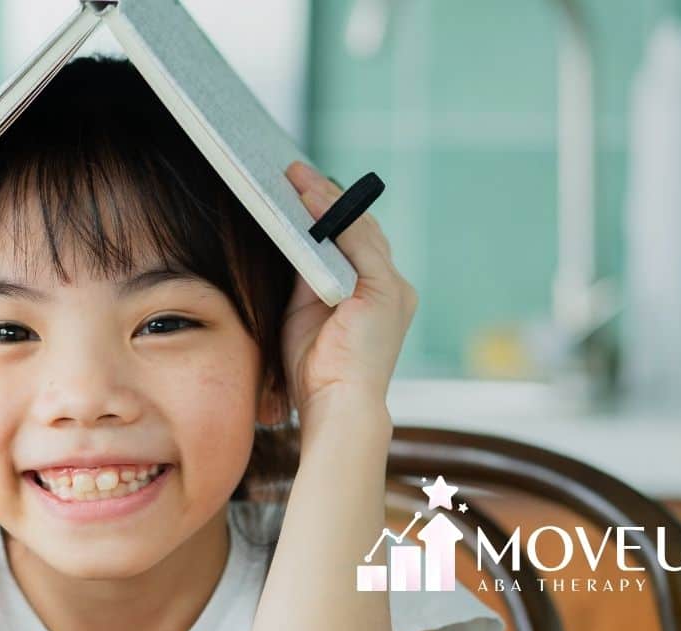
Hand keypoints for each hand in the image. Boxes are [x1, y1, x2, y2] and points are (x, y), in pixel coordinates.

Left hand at [280, 160, 417, 421]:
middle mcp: (392, 286)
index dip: (327, 211)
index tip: (297, 188)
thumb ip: (304, 276)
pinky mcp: (386, 291)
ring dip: (326, 199)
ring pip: (360, 228)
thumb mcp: (303, 312)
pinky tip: (309, 199)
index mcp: (376, 293)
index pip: (354, 240)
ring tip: (294, 177)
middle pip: (359, 228)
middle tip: (292, 172)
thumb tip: (288, 238)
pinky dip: (333, 217)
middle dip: (326, 197)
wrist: (336, 408)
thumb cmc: (314, 372)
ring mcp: (393, 287)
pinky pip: (359, 242)